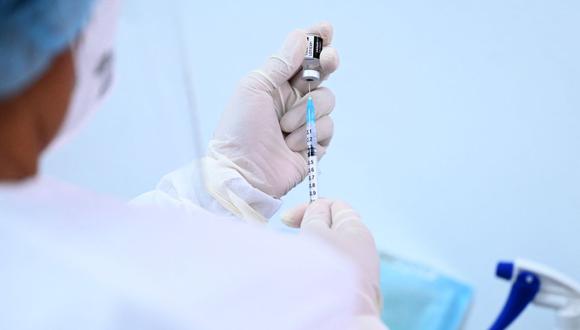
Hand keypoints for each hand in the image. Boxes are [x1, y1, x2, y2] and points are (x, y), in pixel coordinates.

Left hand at [208, 22, 338, 198]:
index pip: (301, 57)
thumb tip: (300, 36)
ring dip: (306, 112)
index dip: (316, 41)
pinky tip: (290, 145)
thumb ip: (280, 63)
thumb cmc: (239, 130)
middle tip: (328, 60)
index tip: (326, 30)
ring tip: (283, 127)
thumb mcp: (254, 89)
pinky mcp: (315, 144)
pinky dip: (309, 134)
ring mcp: (306, 122)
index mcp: (276, 84)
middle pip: (323, 73)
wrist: (243, 173)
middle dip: (327, 63)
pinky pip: (328, 127)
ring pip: (328, 100)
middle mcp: (293, 100)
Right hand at [282, 199, 382, 316]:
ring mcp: (359, 269)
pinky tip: (309, 276)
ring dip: (312, 250)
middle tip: (293, 238)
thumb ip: (314, 217)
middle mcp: (363, 247)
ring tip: (300, 259)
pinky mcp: (353, 289)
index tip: (287, 219)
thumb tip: (319, 209)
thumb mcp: (315, 233)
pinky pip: (333, 270)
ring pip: (330, 250)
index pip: (335, 206)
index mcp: (357, 229)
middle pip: (332, 228)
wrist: (343, 316)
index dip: (311, 207)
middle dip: (310, 230)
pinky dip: (318, 268)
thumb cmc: (328, 269)